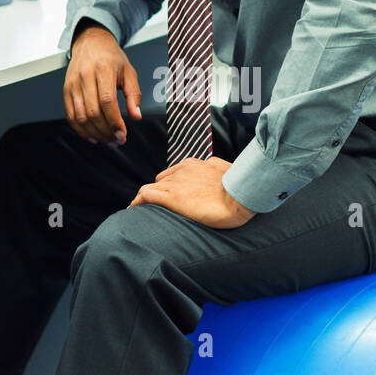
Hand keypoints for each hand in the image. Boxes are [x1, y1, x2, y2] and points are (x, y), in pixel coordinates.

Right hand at [64, 22, 141, 143]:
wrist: (91, 43)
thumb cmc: (111, 57)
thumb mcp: (129, 72)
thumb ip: (134, 94)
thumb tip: (136, 116)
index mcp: (103, 69)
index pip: (107, 101)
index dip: (114, 121)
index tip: (122, 133)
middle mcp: (85, 76)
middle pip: (92, 112)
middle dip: (106, 131)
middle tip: (117, 139)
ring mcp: (73, 84)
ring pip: (80, 117)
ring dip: (94, 133)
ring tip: (107, 139)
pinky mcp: (66, 91)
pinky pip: (70, 116)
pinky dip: (80, 130)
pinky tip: (92, 136)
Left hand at [129, 156, 255, 228]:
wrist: (242, 194)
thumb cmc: (240, 186)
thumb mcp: (226, 170)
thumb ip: (216, 167)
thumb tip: (215, 165)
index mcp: (196, 164)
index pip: (174, 173)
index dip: (168, 184)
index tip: (167, 193)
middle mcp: (183, 171)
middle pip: (161, 180)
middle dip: (157, 191)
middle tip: (154, 205)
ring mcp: (176, 183)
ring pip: (152, 187)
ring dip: (146, 198)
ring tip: (141, 209)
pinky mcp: (172, 197)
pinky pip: (147, 195)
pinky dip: (138, 202)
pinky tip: (133, 209)